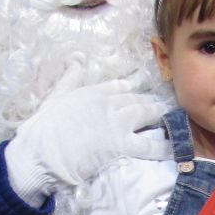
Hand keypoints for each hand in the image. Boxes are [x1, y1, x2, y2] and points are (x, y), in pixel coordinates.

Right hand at [4, 81, 165, 204]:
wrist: (39, 153)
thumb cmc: (42, 130)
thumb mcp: (54, 97)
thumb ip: (69, 79)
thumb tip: (75, 61)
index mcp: (93, 92)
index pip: (120, 86)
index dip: (134, 89)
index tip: (142, 89)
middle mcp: (109, 103)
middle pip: (138, 100)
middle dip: (152, 104)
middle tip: (164, 110)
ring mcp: (117, 123)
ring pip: (148, 115)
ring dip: (162, 119)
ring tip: (173, 123)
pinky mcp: (121, 145)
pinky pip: (150, 145)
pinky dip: (164, 146)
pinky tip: (175, 148)